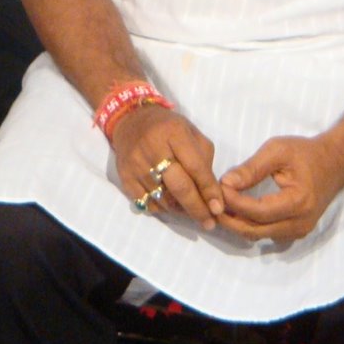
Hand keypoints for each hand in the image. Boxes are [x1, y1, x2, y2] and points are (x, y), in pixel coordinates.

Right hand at [109, 104, 223, 229]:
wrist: (131, 120)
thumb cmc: (168, 128)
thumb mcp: (192, 134)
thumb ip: (204, 161)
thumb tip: (210, 195)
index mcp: (173, 133)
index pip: (195, 167)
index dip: (209, 190)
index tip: (218, 209)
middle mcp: (152, 148)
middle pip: (179, 187)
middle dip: (197, 208)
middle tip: (209, 222)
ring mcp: (136, 164)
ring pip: (163, 198)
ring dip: (181, 210)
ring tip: (191, 212)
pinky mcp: (124, 176)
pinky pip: (146, 202)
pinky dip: (162, 209)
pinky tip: (171, 205)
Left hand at [217, 134, 343, 241]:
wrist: (334, 163)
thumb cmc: (305, 153)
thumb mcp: (276, 151)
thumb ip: (250, 169)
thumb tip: (225, 183)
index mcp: (298, 202)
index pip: (257, 212)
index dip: (233, 202)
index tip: (218, 186)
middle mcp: (301, 223)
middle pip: (255, 230)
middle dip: (230, 218)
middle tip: (210, 202)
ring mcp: (300, 231)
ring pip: (259, 235)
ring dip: (237, 223)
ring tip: (220, 204)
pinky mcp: (296, 231)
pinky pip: (267, 235)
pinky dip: (249, 226)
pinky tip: (236, 211)